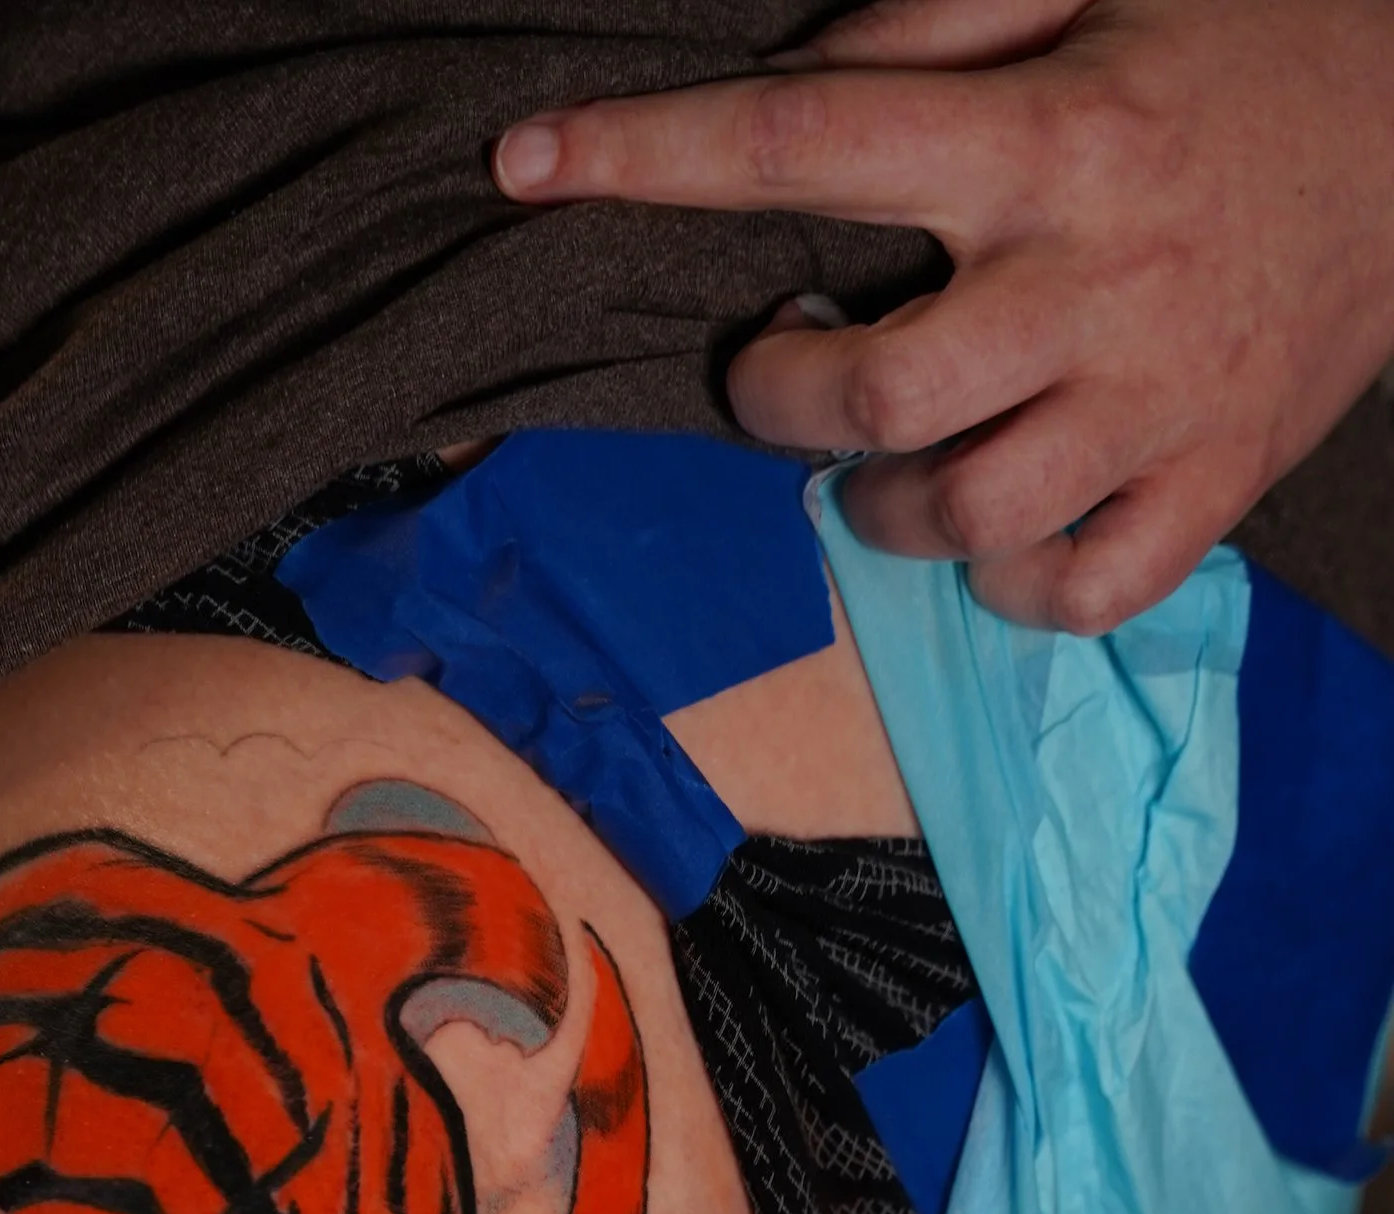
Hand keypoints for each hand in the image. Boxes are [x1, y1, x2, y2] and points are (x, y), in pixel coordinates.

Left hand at [493, 0, 1393, 632]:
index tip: (529, 164)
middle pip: (873, 397)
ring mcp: (1160, 400)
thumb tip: (797, 77)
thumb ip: (938, 16)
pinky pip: (1074, 592)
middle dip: (782, 395)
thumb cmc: (1247, 41)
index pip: (807, 138)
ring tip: (888, 451)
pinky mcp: (1215, 483)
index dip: (649, 155)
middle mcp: (1097, 280)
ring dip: (884, 504)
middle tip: (783, 358)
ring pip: (961, 516)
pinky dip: (1010, 587)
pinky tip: (998, 530)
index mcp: (1052, 134)